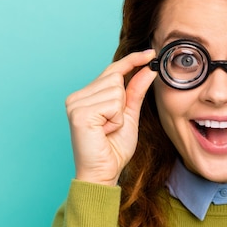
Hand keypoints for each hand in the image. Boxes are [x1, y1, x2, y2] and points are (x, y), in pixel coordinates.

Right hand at [65, 50, 156, 185]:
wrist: (103, 173)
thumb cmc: (114, 149)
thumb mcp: (129, 115)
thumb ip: (136, 91)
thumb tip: (148, 68)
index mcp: (87, 95)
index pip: (112, 71)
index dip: (132, 60)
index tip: (150, 53)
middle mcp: (78, 96)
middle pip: (115, 79)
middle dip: (123, 103)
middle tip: (112, 125)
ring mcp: (76, 103)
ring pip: (115, 90)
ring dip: (119, 113)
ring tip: (107, 129)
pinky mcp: (79, 113)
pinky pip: (112, 104)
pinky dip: (115, 119)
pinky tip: (104, 132)